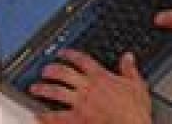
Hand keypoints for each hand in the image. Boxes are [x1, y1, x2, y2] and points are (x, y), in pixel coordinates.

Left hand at [31, 50, 150, 123]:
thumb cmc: (135, 110)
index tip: (63, 53)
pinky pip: (58, 117)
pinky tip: (38, 115)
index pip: (81, 60)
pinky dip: (46, 116)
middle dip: (52, 70)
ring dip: (43, 89)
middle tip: (44, 70)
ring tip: (34, 88)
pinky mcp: (78, 119)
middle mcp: (87, 87)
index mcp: (101, 77)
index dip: (70, 54)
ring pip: (56, 92)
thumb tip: (128, 57)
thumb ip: (129, 69)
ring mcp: (80, 103)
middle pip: (63, 73)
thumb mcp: (137, 85)